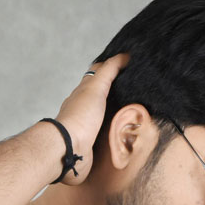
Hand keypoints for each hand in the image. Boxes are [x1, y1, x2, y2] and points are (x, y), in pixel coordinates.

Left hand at [53, 53, 129, 183]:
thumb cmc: (80, 117)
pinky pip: (106, 135)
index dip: (111, 66)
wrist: (70, 148)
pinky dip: (114, 132)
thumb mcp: (96, 86)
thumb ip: (108, 71)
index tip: (126, 63)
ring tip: (133, 113)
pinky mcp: (92, 144)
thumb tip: (123, 56)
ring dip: (115, 114)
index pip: (98, 73)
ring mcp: (87, 126)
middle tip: (133, 89)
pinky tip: (124, 134)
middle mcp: (84, 108)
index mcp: (84, 92)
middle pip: (102, 95)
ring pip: (104, 116)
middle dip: (115, 91)